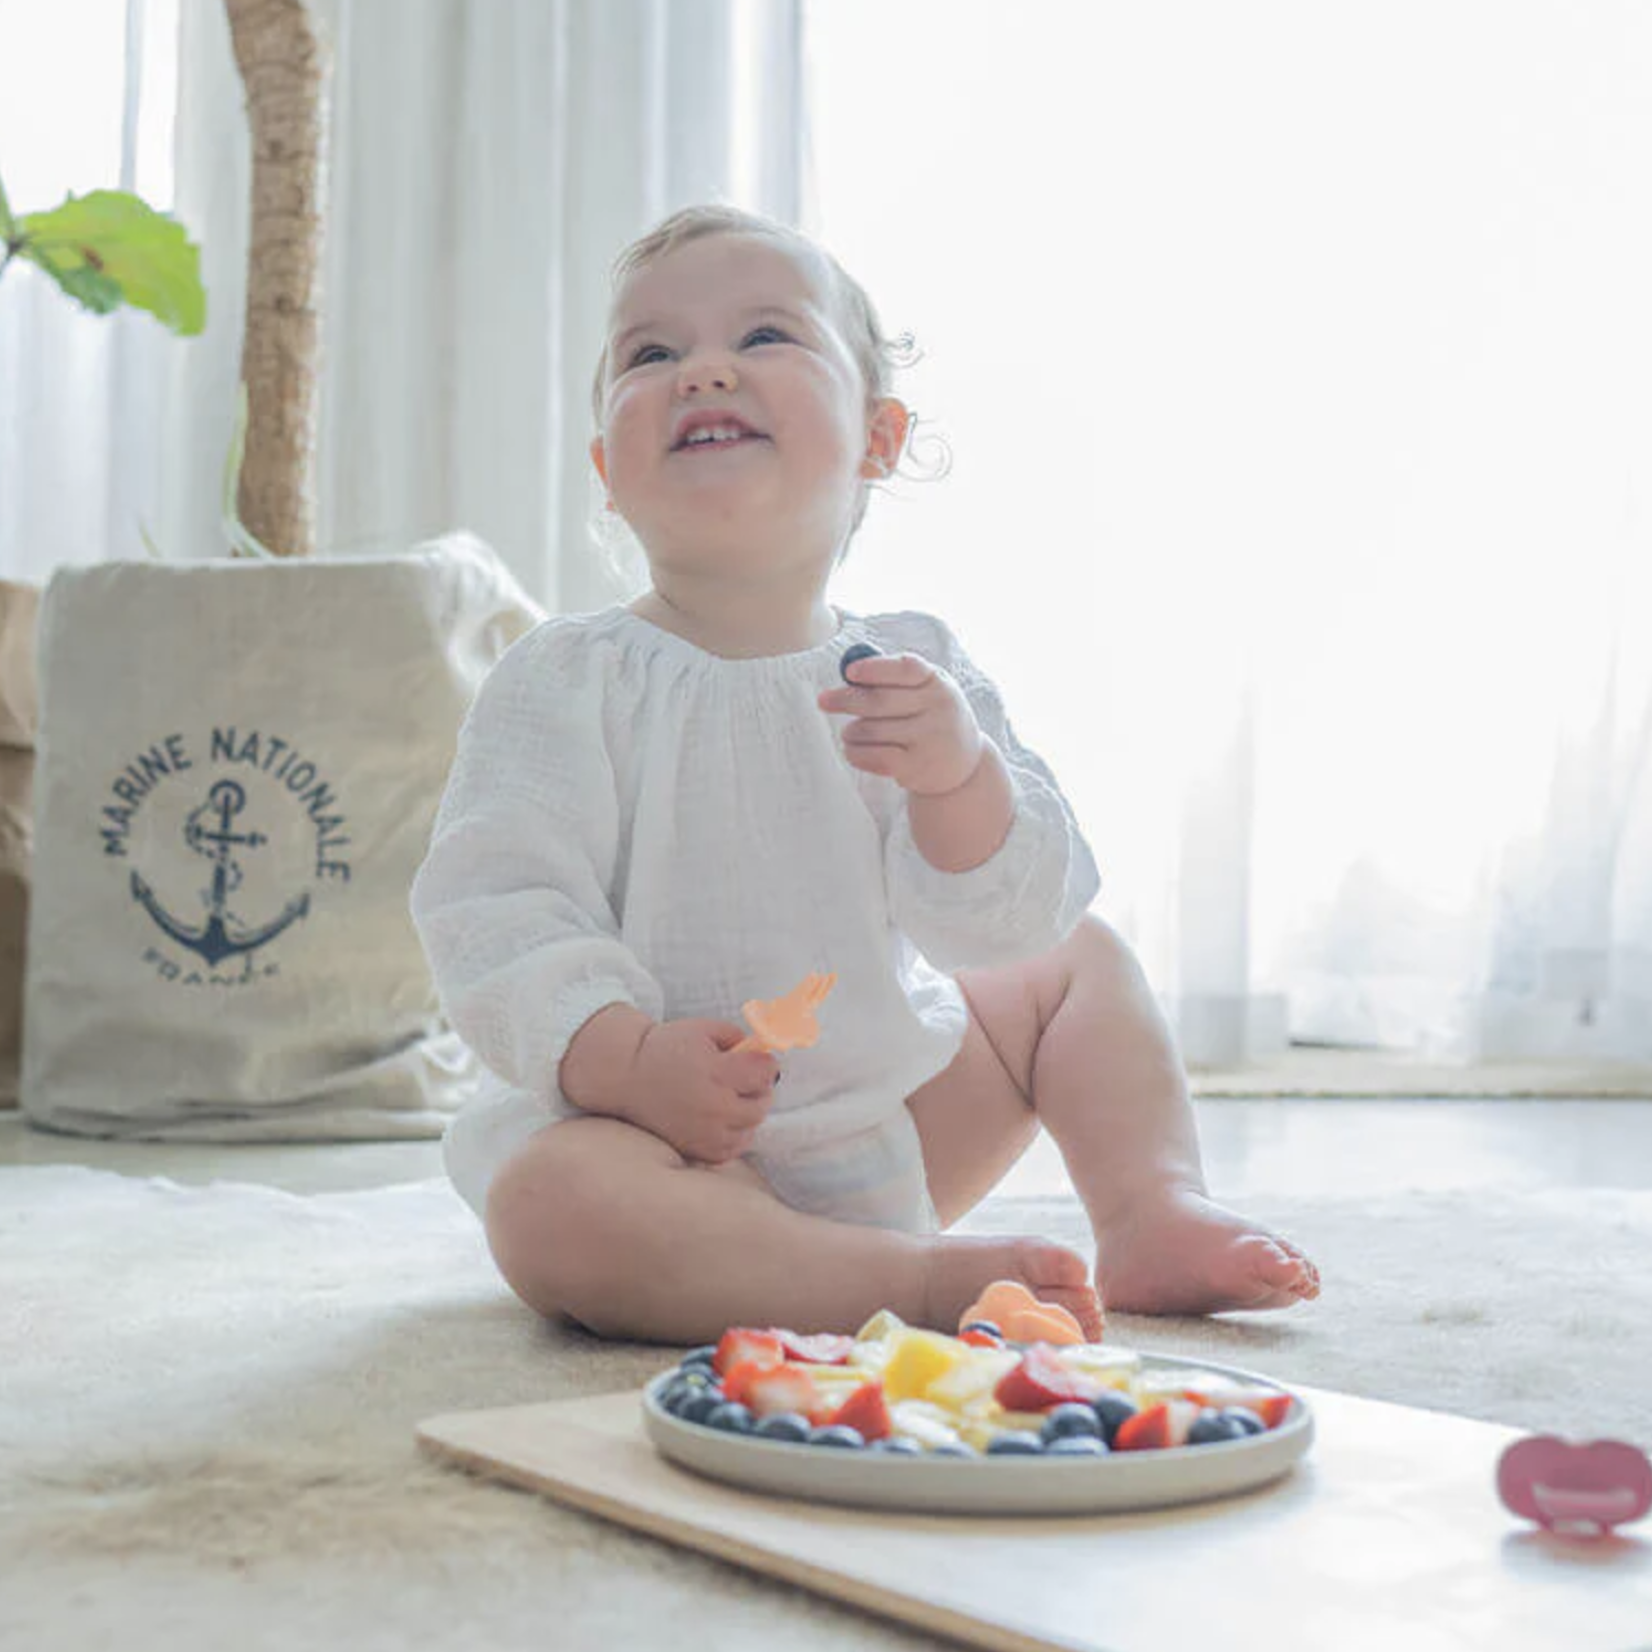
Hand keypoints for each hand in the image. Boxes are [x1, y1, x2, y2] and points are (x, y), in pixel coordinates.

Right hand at [615, 1018, 778, 1164]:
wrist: (627, 1076)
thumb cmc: (666, 1048)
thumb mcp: (704, 1030)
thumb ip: (738, 1038)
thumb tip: (764, 1051)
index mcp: (715, 1072)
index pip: (764, 1073)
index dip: (765, 1064)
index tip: (759, 1061)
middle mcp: (713, 1106)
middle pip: (761, 1103)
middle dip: (758, 1088)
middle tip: (744, 1080)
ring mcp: (706, 1132)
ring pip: (750, 1127)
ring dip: (747, 1112)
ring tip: (729, 1098)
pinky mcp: (698, 1150)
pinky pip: (734, 1148)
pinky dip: (735, 1134)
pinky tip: (721, 1118)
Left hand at [817, 652, 984, 795]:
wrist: (964, 763)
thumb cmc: (933, 718)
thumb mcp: (927, 691)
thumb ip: (895, 678)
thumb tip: (849, 669)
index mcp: (938, 682)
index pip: (906, 668)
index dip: (875, 668)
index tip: (849, 672)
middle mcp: (938, 708)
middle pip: (880, 701)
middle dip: (845, 700)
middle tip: (823, 701)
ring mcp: (930, 739)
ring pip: (872, 730)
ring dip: (851, 731)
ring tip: (849, 733)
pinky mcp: (918, 767)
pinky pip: (874, 756)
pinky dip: (856, 753)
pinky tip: (853, 750)